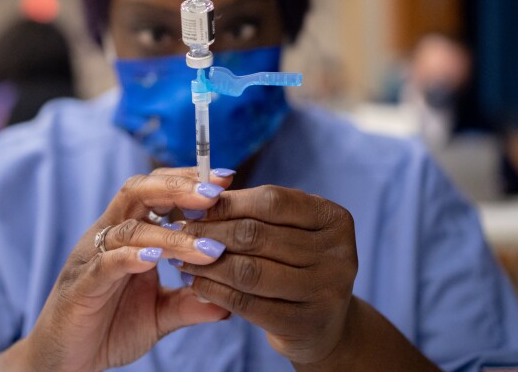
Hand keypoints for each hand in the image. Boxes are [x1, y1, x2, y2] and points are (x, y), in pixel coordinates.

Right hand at [0, 167, 234, 371]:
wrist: (66, 360)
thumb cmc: (110, 327)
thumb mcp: (160, 314)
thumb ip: (191, 303)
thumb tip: (231, 303)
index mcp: (129, 234)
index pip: (156, 191)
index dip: (188, 181)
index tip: (224, 180)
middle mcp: (109, 236)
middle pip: (139, 192)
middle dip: (178, 189)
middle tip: (214, 193)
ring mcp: (93, 258)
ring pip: (129, 229)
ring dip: (171, 236)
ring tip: (205, 247)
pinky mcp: (82, 286)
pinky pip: (106, 263)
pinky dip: (130, 258)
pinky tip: (154, 260)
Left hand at [177, 185, 357, 366]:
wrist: (323, 323)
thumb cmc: (296, 265)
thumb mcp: (290, 231)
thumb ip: (255, 212)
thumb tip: (199, 194)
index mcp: (333, 218)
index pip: (271, 202)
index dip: (228, 203)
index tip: (194, 205)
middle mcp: (338, 253)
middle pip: (257, 235)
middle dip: (210, 232)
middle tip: (180, 232)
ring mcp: (325, 290)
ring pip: (248, 271)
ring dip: (206, 263)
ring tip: (181, 258)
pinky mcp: (305, 323)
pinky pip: (246, 303)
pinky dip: (214, 291)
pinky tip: (195, 284)